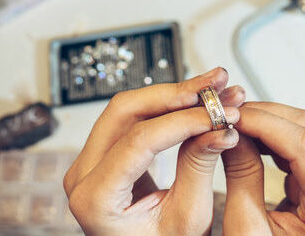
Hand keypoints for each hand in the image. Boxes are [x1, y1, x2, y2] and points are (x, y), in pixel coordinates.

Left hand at [64, 68, 245, 235]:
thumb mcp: (187, 219)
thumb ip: (199, 168)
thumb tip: (221, 128)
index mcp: (94, 199)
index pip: (138, 140)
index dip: (182, 120)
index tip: (219, 114)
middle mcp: (82, 176)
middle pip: (126, 111)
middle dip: (177, 93)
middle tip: (215, 84)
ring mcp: (90, 163)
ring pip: (131, 108)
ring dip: (176, 95)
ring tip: (215, 87)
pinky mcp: (106, 155)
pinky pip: (134, 119)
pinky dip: (169, 108)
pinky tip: (198, 101)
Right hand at [222, 102, 304, 234]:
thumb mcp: (247, 229)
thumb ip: (241, 176)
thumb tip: (232, 132)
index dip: (266, 123)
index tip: (233, 116)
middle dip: (266, 115)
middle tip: (229, 112)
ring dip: (269, 122)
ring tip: (234, 123)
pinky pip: (302, 147)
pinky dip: (273, 136)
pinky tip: (248, 136)